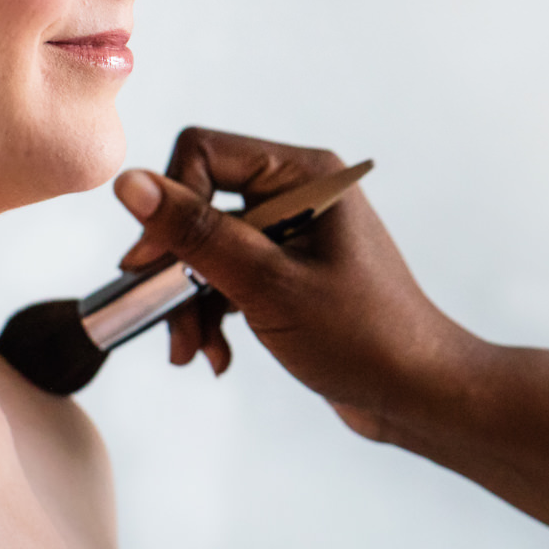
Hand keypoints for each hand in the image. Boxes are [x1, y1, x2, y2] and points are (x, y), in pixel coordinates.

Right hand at [113, 127, 473, 438]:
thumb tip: (129, 184)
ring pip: (207, 247)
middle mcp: (298, 191)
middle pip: (201, 203)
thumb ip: (196, 233)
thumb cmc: (364, 337)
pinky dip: (212, 314)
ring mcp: (293, 233)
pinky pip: (227, 275)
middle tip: (166, 316)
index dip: (169, 203)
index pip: (204, 152)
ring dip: (190, 300)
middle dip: (177, 266)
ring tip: (191, 351)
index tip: (150, 264)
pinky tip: (216, 356)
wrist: (419, 396)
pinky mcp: (287, 271)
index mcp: (305, 173)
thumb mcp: (267, 285)